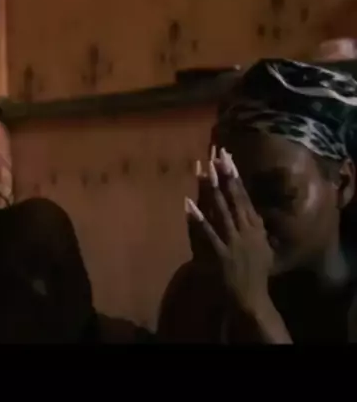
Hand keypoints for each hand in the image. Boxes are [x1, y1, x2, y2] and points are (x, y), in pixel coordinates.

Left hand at [185, 147, 273, 312]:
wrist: (251, 297)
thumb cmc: (256, 273)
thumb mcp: (262, 247)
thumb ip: (256, 228)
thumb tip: (251, 210)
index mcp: (254, 226)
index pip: (243, 195)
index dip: (234, 175)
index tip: (227, 157)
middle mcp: (245, 229)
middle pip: (232, 197)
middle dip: (223, 174)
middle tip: (215, 154)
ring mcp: (232, 240)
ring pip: (220, 209)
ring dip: (211, 189)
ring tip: (203, 170)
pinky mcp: (219, 253)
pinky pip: (206, 232)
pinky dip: (197, 218)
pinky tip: (188, 204)